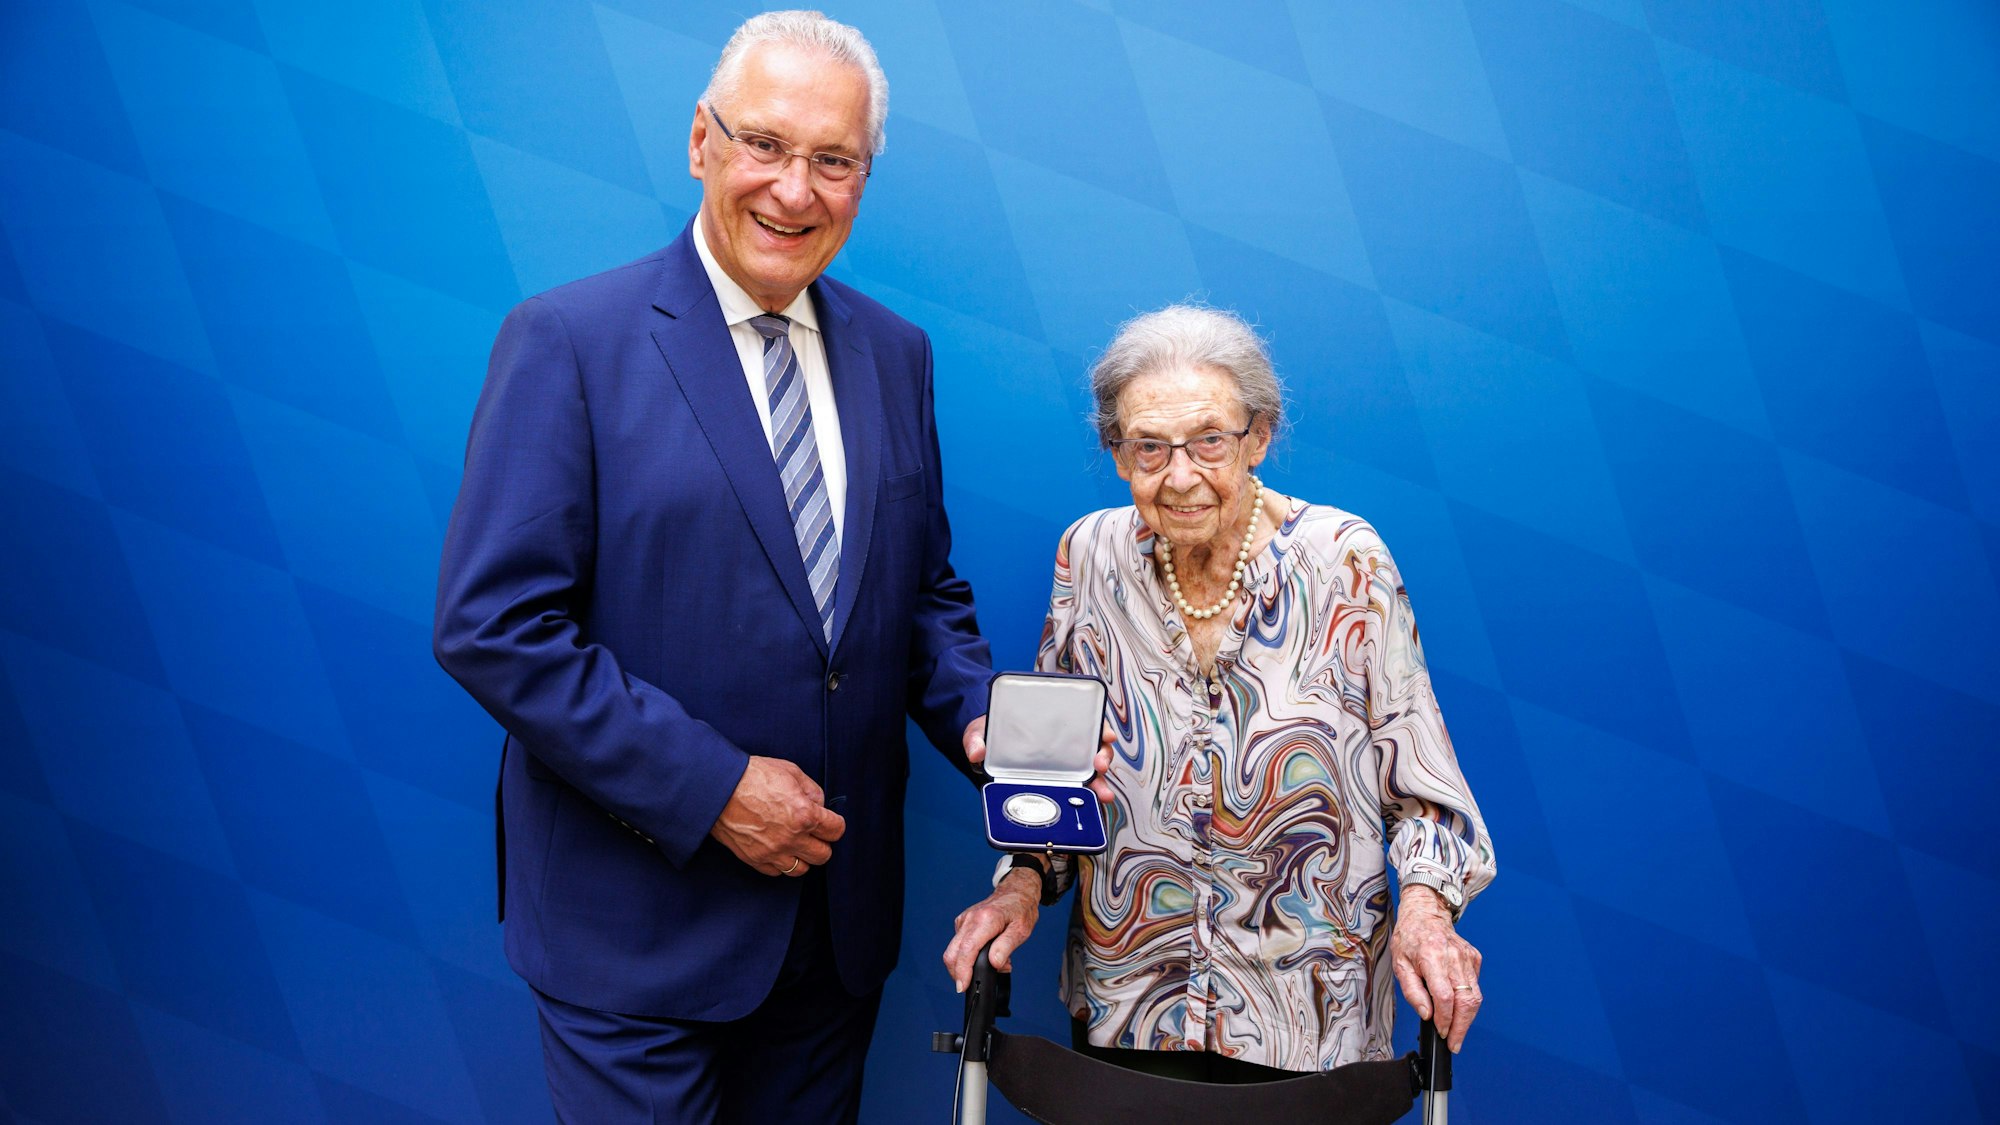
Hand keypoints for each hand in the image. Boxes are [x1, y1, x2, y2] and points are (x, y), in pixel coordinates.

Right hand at [709, 756, 844, 876]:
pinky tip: (776, 847)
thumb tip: (820, 804)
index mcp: (804, 815)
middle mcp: (791, 839)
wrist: (717, 787)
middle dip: (821, 842)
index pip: (836, 831)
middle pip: (823, 855)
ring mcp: (772, 852)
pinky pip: (777, 872)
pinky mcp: (754, 859)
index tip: (828, 820)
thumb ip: (812, 790)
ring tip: (795, 842)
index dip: (834, 824)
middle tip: (812, 832)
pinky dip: (780, 862)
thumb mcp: (790, 772)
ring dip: (802, 856)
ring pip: (801, 869)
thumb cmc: (753, 776)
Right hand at [942, 865, 1040, 991]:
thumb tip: (994, 963)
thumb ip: (1006, 947)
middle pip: (952, 953)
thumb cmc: (1020, 909)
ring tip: (993, 963)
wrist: (1016, 891)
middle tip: (981, 978)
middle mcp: (970, 919)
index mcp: (985, 919)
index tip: (962, 986)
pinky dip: (968, 956)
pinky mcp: (962, 924)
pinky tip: (986, 954)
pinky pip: (959, 945)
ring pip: (953, 951)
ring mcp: (964, 921)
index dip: (962, 971)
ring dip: (967, 965)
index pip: (967, 949)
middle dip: (960, 973)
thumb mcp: (1021, 930)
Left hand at [963, 716, 1116, 803]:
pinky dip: (1087, 798)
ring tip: (1104, 794)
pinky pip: (1077, 789)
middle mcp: (1063, 744)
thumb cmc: (989, 734)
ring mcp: (1063, 765)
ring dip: (1101, 782)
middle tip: (1099, 764)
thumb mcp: (979, 731)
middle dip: (1103, 756)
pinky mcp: (1058, 783)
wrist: (985, 750)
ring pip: (1090, 771)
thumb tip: (976, 753)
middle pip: (1093, 747)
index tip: (1105, 734)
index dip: (1099, 727)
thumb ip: (976, 739)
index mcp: (1050, 725)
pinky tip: (1094, 806)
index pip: (1083, 721)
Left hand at [1390, 885, 1483, 1051]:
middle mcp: (1453, 957)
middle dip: (1461, 1028)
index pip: (1444, 996)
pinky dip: (1468, 1001)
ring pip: (1475, 996)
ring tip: (1457, 1033)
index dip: (1445, 1019)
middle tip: (1454, 1044)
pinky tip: (1456, 1005)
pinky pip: (1475, 986)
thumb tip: (1426, 1014)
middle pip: (1466, 1000)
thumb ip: (1413, 992)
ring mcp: (1467, 958)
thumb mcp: (1400, 964)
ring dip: (1467, 1020)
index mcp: (1432, 956)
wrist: (1426, 914)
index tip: (1441, 1032)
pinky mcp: (1475, 959)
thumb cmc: (1410, 938)